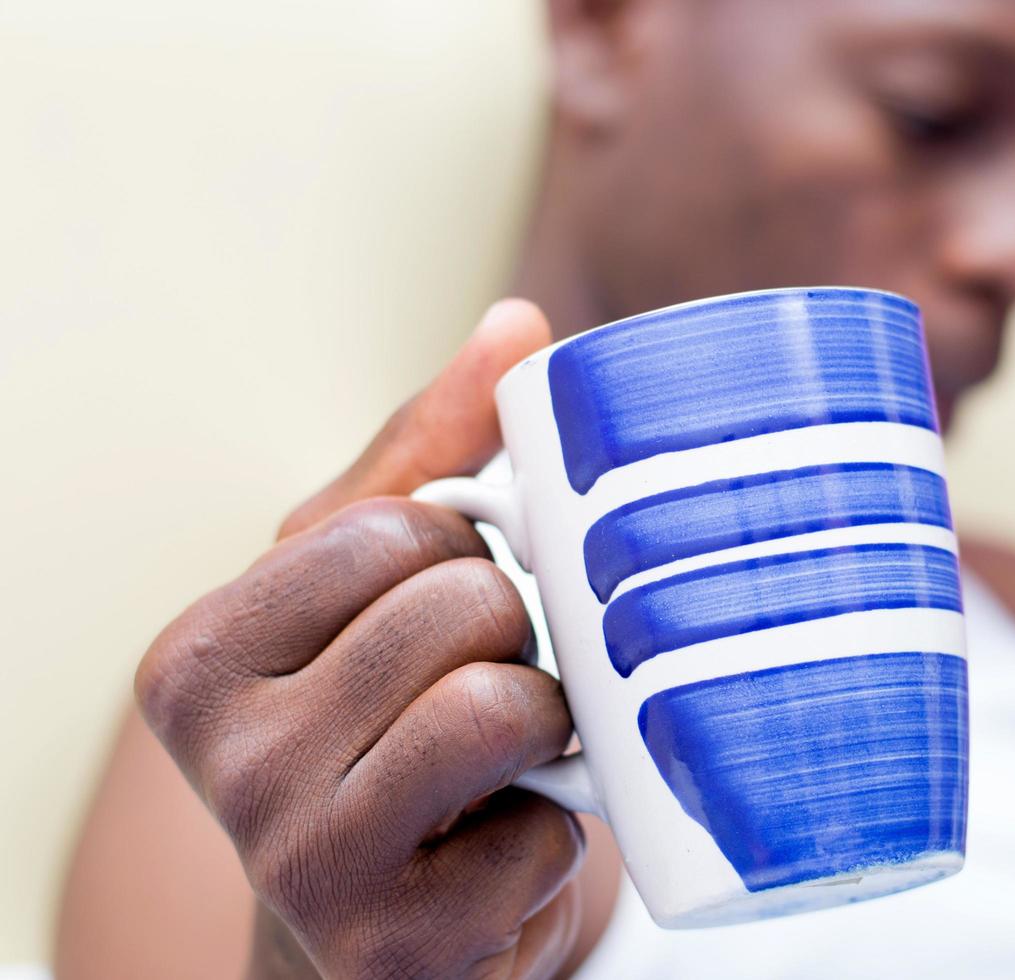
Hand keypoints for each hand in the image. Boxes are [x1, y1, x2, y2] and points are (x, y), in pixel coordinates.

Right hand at [135, 302, 585, 978]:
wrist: (370, 937)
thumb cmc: (370, 734)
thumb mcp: (365, 592)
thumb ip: (429, 454)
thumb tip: (516, 325)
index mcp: (200, 654)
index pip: (405, 529)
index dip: (463, 562)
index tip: (440, 614)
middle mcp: (228, 758)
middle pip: (462, 607)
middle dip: (508, 640)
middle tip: (480, 688)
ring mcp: (302, 859)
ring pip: (500, 707)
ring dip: (542, 726)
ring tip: (504, 757)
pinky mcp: (391, 945)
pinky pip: (545, 833)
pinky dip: (555, 833)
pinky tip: (496, 847)